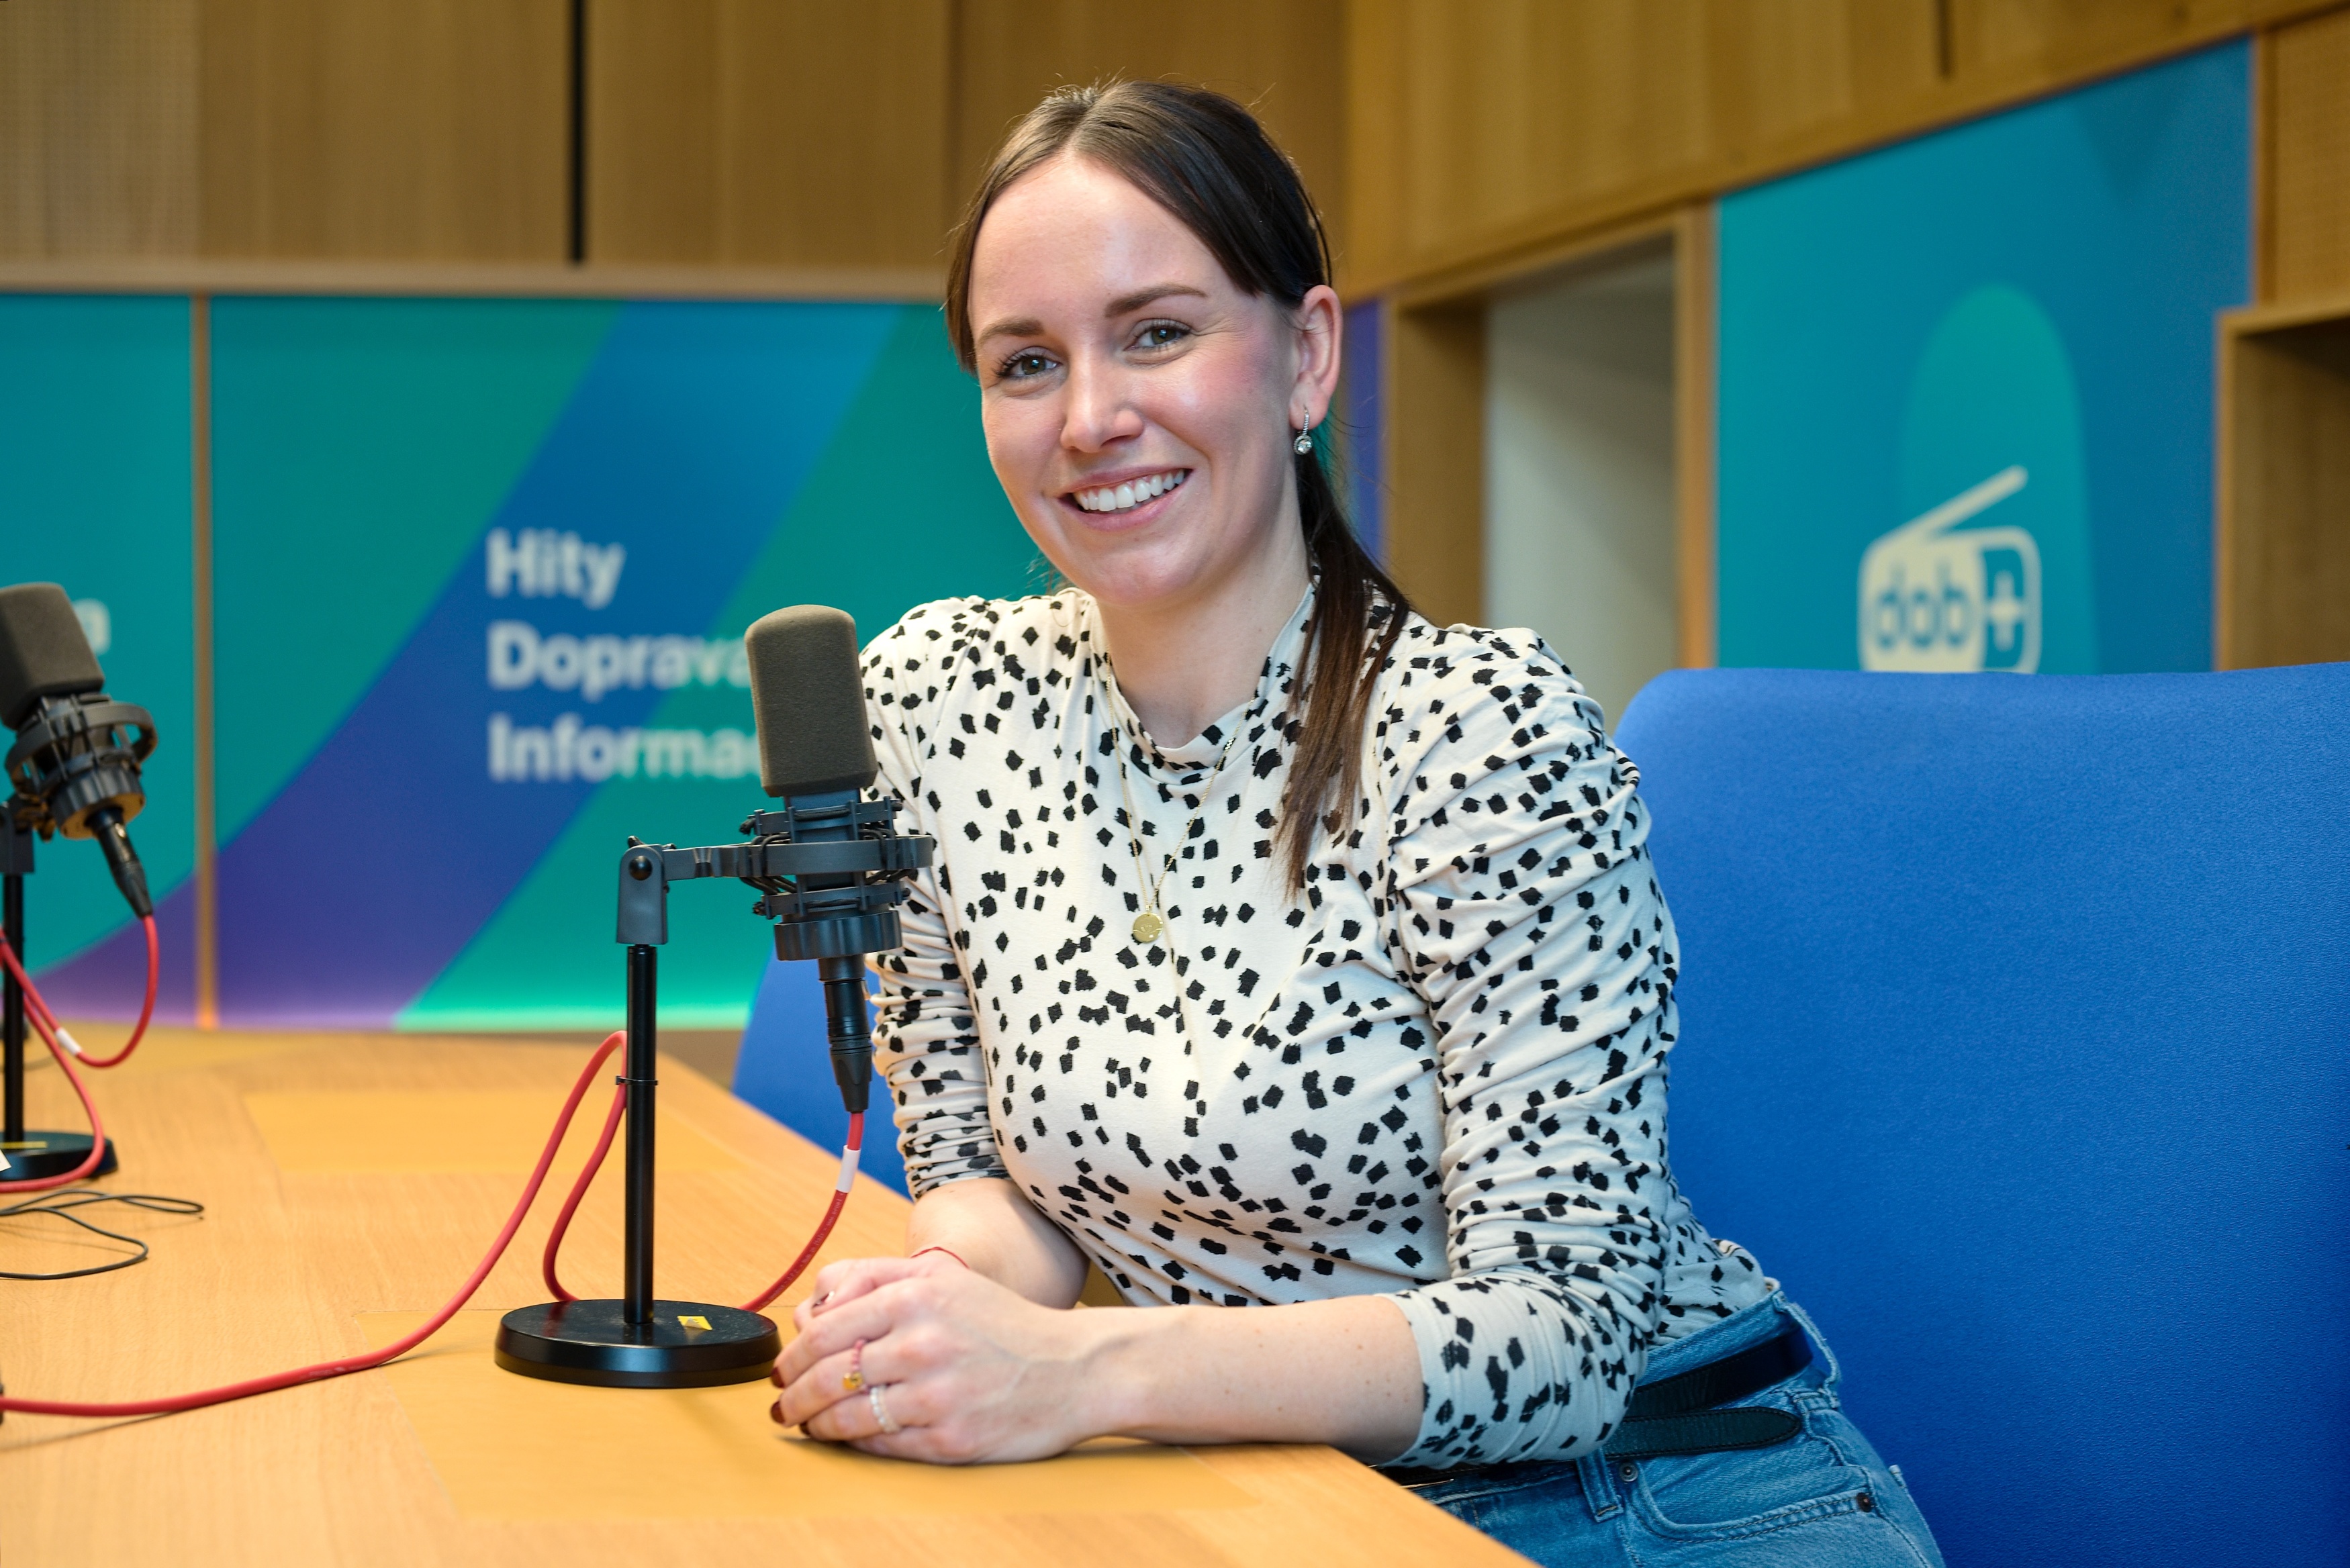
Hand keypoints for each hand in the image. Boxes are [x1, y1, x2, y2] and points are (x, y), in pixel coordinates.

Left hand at [770, 1253, 1115, 1462]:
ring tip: (808, 1425)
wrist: (1073, 1369)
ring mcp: (937, 1394)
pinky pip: (882, 1445)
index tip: (782, 1370)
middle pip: (828, 1375)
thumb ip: (878, 1277)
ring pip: (848, 1415)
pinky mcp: (950, 1439)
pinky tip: (848, 1438)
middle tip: (782, 1405)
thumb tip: (813, 1306)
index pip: (827, 1330)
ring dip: (816, 1424)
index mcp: (918, 1296)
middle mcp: (924, 1343)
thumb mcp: (946, 1277)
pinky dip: (855, 1444)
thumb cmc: (1004, 1324)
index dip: (792, 1356)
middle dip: (793, 1396)